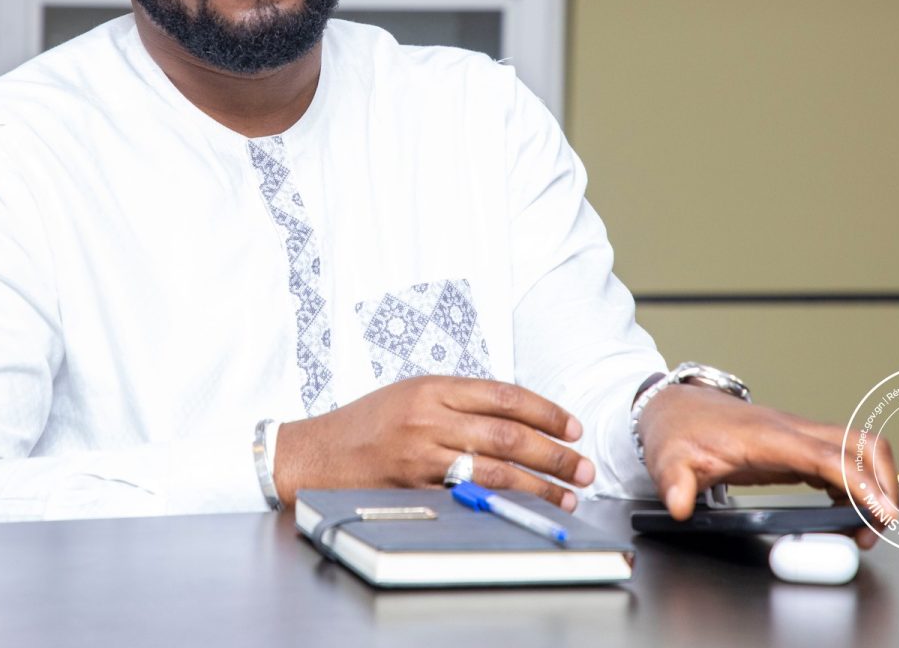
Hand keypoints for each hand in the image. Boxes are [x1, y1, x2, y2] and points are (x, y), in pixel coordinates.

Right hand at [273, 376, 595, 511]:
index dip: (546, 411)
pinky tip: (525, 509)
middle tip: (583, 467)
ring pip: (496, 469)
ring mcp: (422, 456)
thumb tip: (517, 418)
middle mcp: (430, 418)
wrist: (316, 454)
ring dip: (539, 485)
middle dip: (554, 453)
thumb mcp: (411, 394)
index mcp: (433, 387)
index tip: (573, 427)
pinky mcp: (416, 489)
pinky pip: (470, 495)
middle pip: (509, 433)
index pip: (505, 395)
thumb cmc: (366, 424)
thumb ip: (459, 402)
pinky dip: (504, 502)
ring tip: (566, 495)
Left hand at [637, 384, 898, 548]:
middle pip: (859, 445)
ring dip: (873, 486)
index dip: (858, 483)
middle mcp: (790, 431)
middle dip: (883, 485)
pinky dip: (855, 486)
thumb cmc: (676, 430)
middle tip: (877, 527)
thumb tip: (680, 505)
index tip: (879, 512)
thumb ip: (675, 483)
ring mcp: (796, 437)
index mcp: (766, 436)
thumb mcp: (668, 459)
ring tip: (863, 528)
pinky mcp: (795, 447)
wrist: (674, 408)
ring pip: (857, 449)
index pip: (826, 455)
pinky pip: (840, 461)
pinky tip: (844, 511)